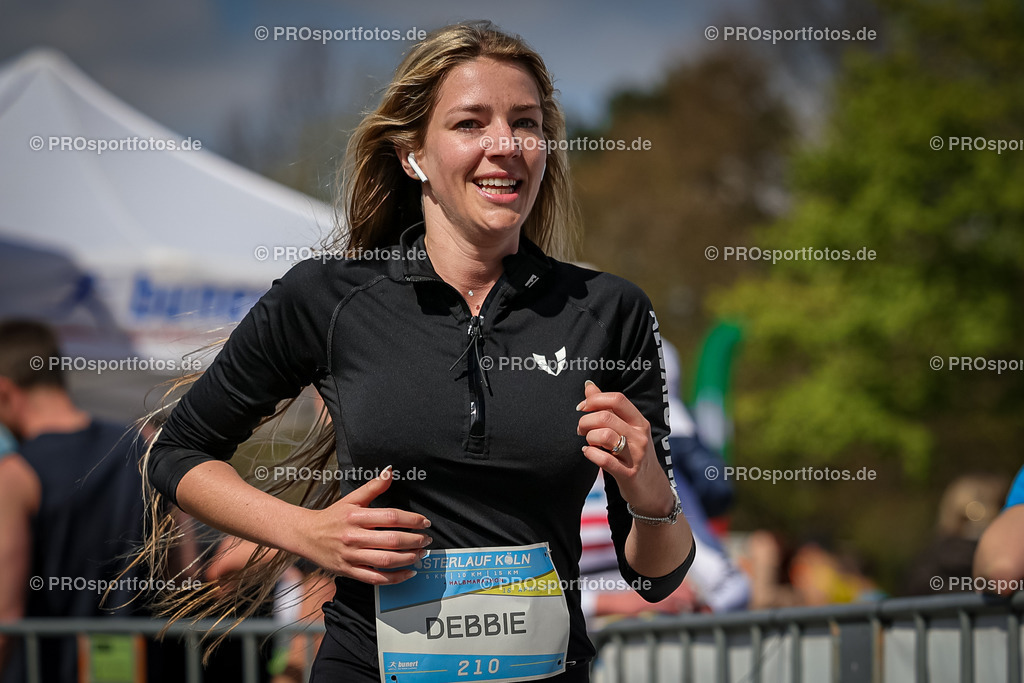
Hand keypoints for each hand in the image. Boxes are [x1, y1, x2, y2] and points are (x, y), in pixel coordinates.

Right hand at [298, 467, 431, 584]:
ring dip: (408, 558)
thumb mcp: (352, 499)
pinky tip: (408, 572)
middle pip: (391, 540)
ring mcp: (351, 556)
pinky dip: (395, 578)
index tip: (425, 522)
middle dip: (415, 540)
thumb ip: (373, 487)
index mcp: (356, 517)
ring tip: (421, 554)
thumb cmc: (332, 517)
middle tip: (427, 539)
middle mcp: (354, 537)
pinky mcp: (349, 571)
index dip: (412, 520)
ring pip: (386, 560)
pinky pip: (375, 578)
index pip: (390, 517)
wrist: (306, 536)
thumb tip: (390, 471)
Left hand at [577, 380, 673, 516]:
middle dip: (585, 421)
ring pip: (604, 435)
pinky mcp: (628, 474)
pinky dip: (590, 454)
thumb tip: (588, 386)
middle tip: (581, 429)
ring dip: (589, 437)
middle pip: (606, 417)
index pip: (617, 399)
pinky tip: (588, 453)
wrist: (651, 488)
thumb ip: (607, 408)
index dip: (595, 399)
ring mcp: (636, 455)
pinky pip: (604, 459)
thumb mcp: (626, 429)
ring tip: (588, 442)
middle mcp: (640, 436)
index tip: (582, 407)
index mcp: (639, 422)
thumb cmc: (633, 454)